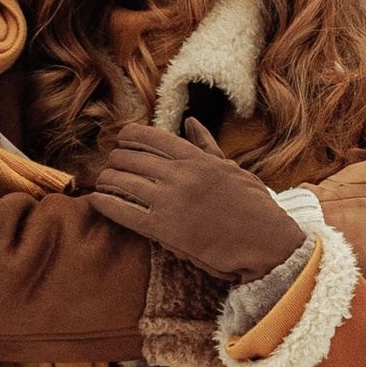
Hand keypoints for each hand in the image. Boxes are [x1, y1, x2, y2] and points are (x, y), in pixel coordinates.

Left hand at [89, 119, 306, 279]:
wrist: (267, 244)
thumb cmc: (254, 207)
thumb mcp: (232, 168)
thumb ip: (206, 145)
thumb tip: (190, 122)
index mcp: (196, 157)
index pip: (148, 136)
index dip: (127, 138)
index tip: (121, 145)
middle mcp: (180, 174)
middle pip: (128, 157)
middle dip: (114, 161)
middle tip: (111, 169)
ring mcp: (171, 200)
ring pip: (120, 180)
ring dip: (106, 181)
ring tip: (103, 185)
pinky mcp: (164, 229)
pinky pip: (121, 211)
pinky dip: (104, 203)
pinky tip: (97, 201)